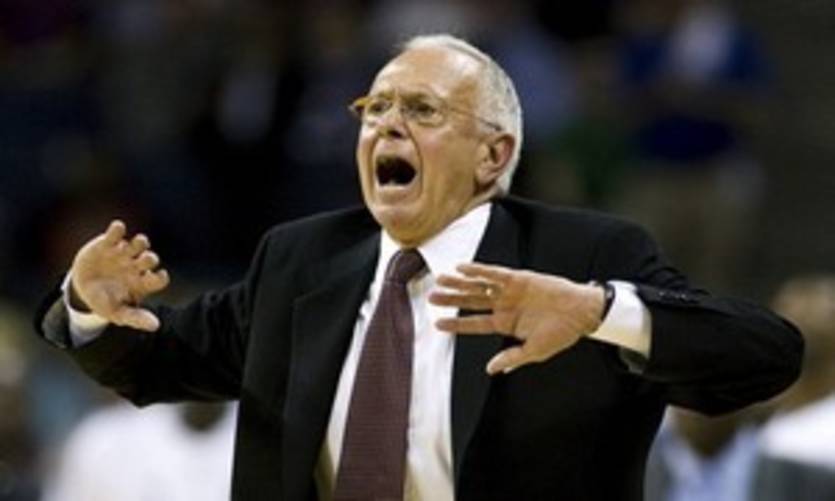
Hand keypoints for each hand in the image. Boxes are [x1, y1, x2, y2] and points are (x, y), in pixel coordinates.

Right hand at [69, 220, 169, 330]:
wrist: (82, 290)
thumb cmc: (106, 302)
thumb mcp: (119, 313)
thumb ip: (136, 318)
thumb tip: (156, 326)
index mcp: (142, 282)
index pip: (158, 280)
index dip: (160, 278)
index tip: (159, 277)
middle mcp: (136, 266)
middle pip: (149, 259)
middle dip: (149, 259)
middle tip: (147, 259)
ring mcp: (123, 254)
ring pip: (137, 244)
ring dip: (140, 243)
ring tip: (139, 242)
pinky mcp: (107, 244)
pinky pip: (115, 234)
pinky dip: (117, 230)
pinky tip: (118, 228)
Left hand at [429, 262, 603, 374]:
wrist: (582, 313)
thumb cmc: (561, 333)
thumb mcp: (535, 351)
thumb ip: (512, 357)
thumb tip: (492, 370)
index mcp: (506, 324)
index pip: (474, 324)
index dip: (456, 324)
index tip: (437, 323)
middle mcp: (504, 306)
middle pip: (471, 302)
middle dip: (452, 300)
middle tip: (431, 297)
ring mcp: (510, 291)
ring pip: (479, 286)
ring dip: (460, 283)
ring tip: (441, 280)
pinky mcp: (519, 278)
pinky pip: (495, 273)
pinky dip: (479, 270)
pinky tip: (463, 268)